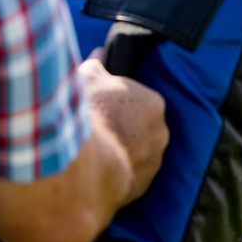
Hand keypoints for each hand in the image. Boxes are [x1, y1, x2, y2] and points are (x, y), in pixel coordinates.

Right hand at [79, 55, 168, 203]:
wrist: (81, 171)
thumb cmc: (86, 119)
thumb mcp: (86, 81)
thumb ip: (96, 66)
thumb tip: (99, 53)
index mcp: (153, 103)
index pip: (137, 99)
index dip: (115, 103)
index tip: (97, 107)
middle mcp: (160, 133)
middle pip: (139, 126)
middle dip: (121, 128)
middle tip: (94, 131)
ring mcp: (153, 163)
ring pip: (136, 153)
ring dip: (119, 153)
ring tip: (93, 154)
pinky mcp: (141, 188)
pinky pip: (129, 176)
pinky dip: (116, 174)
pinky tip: (97, 173)